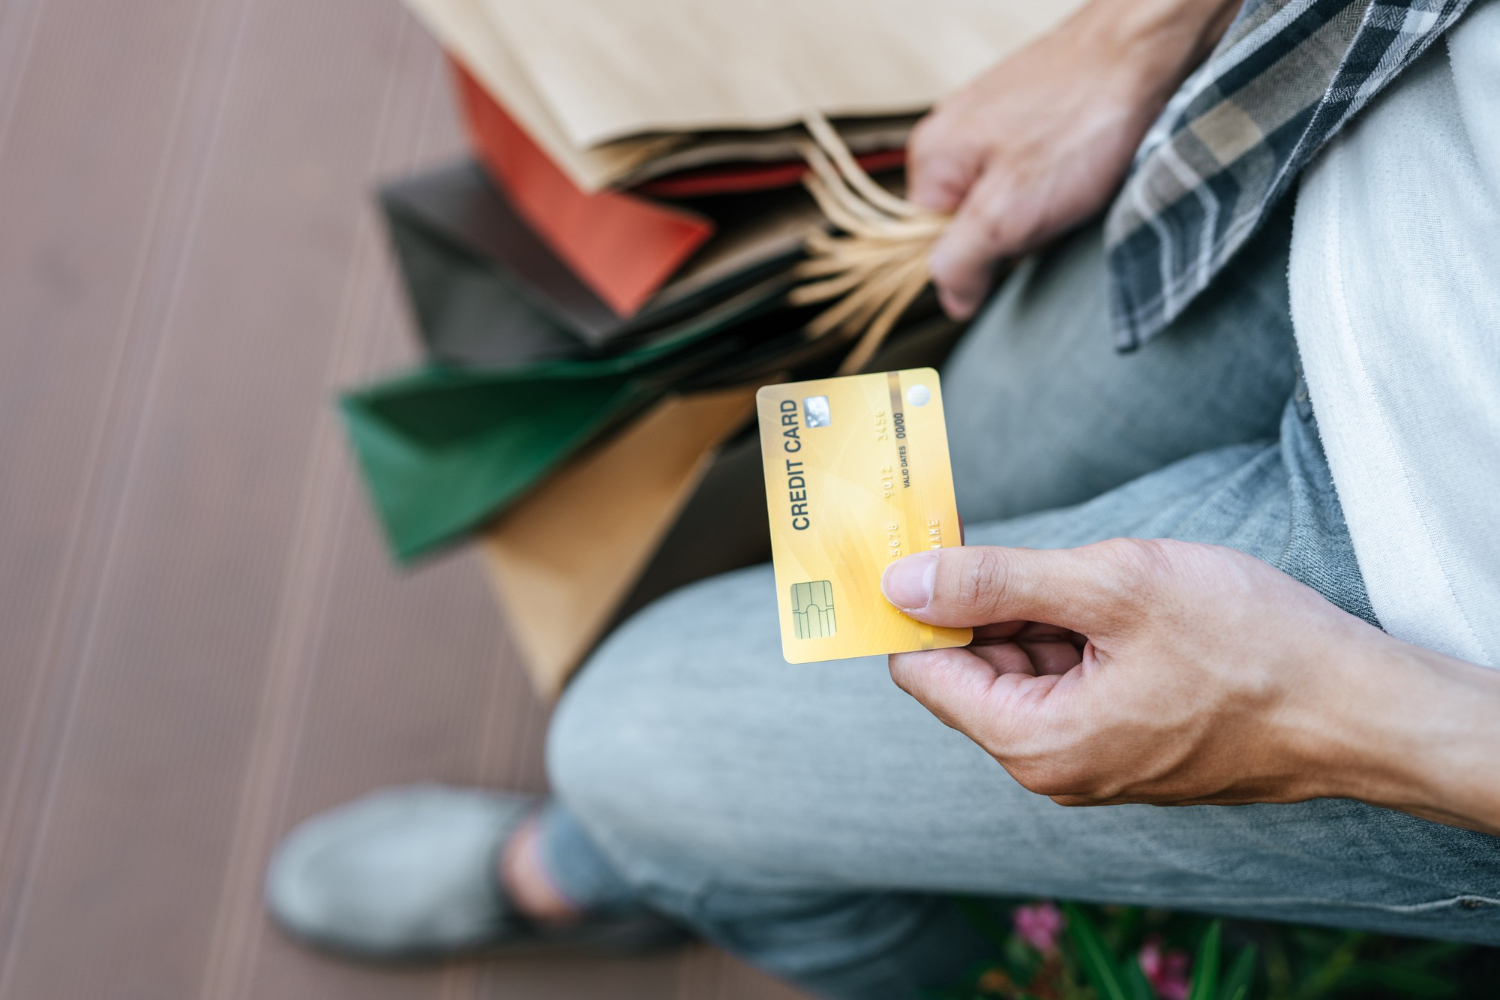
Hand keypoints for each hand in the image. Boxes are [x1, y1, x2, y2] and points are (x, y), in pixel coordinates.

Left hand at [882, 540, 1499, 833]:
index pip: (921, 669)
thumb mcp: (1111, 586)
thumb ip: (996, 582)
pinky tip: (1117, 595)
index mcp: (1033, 741)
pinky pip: (1069, 678)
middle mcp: (1051, 764)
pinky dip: (1073, 630)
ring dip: (1036, 608)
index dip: (911, 601)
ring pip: (1024, 665)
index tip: (913, 539)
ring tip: (1096, 571)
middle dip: (981, 597)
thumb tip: (899, 582)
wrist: (1359, 706)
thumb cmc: (1249, 647)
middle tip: (1006, 528)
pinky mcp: (1125, 739)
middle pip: (971, 665)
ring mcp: (1090, 756)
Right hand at [907, 0, 1238, 318]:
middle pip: (972, 226)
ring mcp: (996, 124)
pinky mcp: (1036, 119)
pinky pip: (1040, 177)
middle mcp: (955, 136)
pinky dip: (1067, 184)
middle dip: (1016, 235)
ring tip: (1076, 182)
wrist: (1150, 46)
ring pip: (1011, 203)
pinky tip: (1087, 168)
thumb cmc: (1082, 116)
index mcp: (932, 157)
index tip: (1015, 245)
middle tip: (1051, 212)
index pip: (931, 246)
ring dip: (1046, 210)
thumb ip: (962, 262)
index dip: (978, 261)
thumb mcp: (1006, 214)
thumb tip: (951, 298)